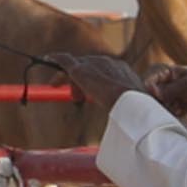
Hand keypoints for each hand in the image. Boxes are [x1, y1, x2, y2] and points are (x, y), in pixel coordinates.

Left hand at [41, 49, 168, 113]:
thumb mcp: (135, 110)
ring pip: (77, 66)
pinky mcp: (80, 69)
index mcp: (125, 71)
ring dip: (67, 78)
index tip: (91, 94)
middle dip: (80, 80)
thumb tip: (138, 128)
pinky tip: (47, 59)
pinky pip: (65, 60)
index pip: (105, 72)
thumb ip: (131, 111)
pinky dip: (56, 59)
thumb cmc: (138, 111)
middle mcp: (110, 63)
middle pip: (90, 67)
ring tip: (57, 87)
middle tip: (76, 97)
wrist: (131, 102)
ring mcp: (95, 64)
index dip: (97, 83)